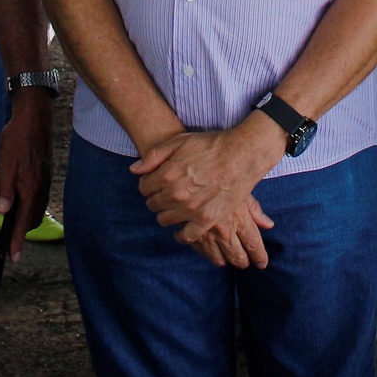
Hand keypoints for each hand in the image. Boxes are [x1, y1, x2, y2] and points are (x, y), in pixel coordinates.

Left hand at [0, 89, 54, 263]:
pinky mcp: (44, 175)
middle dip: (20, 232)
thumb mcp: (6, 165)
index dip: (16, 241)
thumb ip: (5, 190)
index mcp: (30, 189)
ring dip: (24, 218)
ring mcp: (44, 182)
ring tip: (10, 220)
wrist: (34, 118)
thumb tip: (2, 213)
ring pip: (35, 210)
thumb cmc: (17, 140)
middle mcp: (41, 189)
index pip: (23, 223)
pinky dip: (28, 206)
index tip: (12, 258)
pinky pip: (37, 198)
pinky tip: (18, 200)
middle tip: (6, 239)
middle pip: (31, 220)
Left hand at [132, 124, 281, 266]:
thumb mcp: (179, 141)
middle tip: (167, 192)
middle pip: (152, 204)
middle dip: (156, 198)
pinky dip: (181, 234)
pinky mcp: (206, 220)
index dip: (148, 183)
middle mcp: (176, 194)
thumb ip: (154, 156)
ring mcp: (191, 209)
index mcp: (167, 174)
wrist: (242, 154)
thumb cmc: (211, 145)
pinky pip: (186, 236)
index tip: (156, 182)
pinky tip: (181, 229)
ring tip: (176, 205)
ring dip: (167, 213)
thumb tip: (135, 171)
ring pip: (164, 220)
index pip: (143, 188)